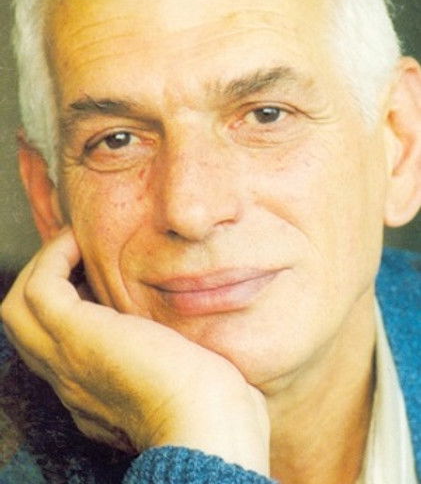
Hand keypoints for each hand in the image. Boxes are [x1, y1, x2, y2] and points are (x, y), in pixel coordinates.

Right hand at [1, 228, 269, 474]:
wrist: (207, 424)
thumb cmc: (211, 405)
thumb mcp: (178, 381)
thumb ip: (167, 363)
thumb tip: (178, 337)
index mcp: (93, 393)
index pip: (58, 347)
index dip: (71, 307)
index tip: (98, 281)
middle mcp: (69, 379)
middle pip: (24, 326)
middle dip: (43, 283)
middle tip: (75, 256)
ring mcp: (65, 358)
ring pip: (18, 307)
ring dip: (43, 267)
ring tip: (74, 244)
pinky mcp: (74, 335)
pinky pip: (41, 286)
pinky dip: (55, 257)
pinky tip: (81, 242)